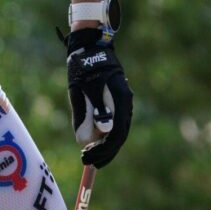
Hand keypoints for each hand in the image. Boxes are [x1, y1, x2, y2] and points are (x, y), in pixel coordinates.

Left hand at [60, 26, 132, 167]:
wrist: (90, 47)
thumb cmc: (85, 67)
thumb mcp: (86, 89)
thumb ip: (93, 111)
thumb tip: (100, 135)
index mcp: (121, 101)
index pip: (117, 135)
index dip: (104, 150)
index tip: (88, 158)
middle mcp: (125, 103)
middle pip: (119, 136)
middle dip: (104, 152)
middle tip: (88, 163)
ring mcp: (122, 102)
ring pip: (117, 132)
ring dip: (105, 147)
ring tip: (90, 157)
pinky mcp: (115, 101)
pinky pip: (114, 124)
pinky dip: (105, 136)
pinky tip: (94, 143)